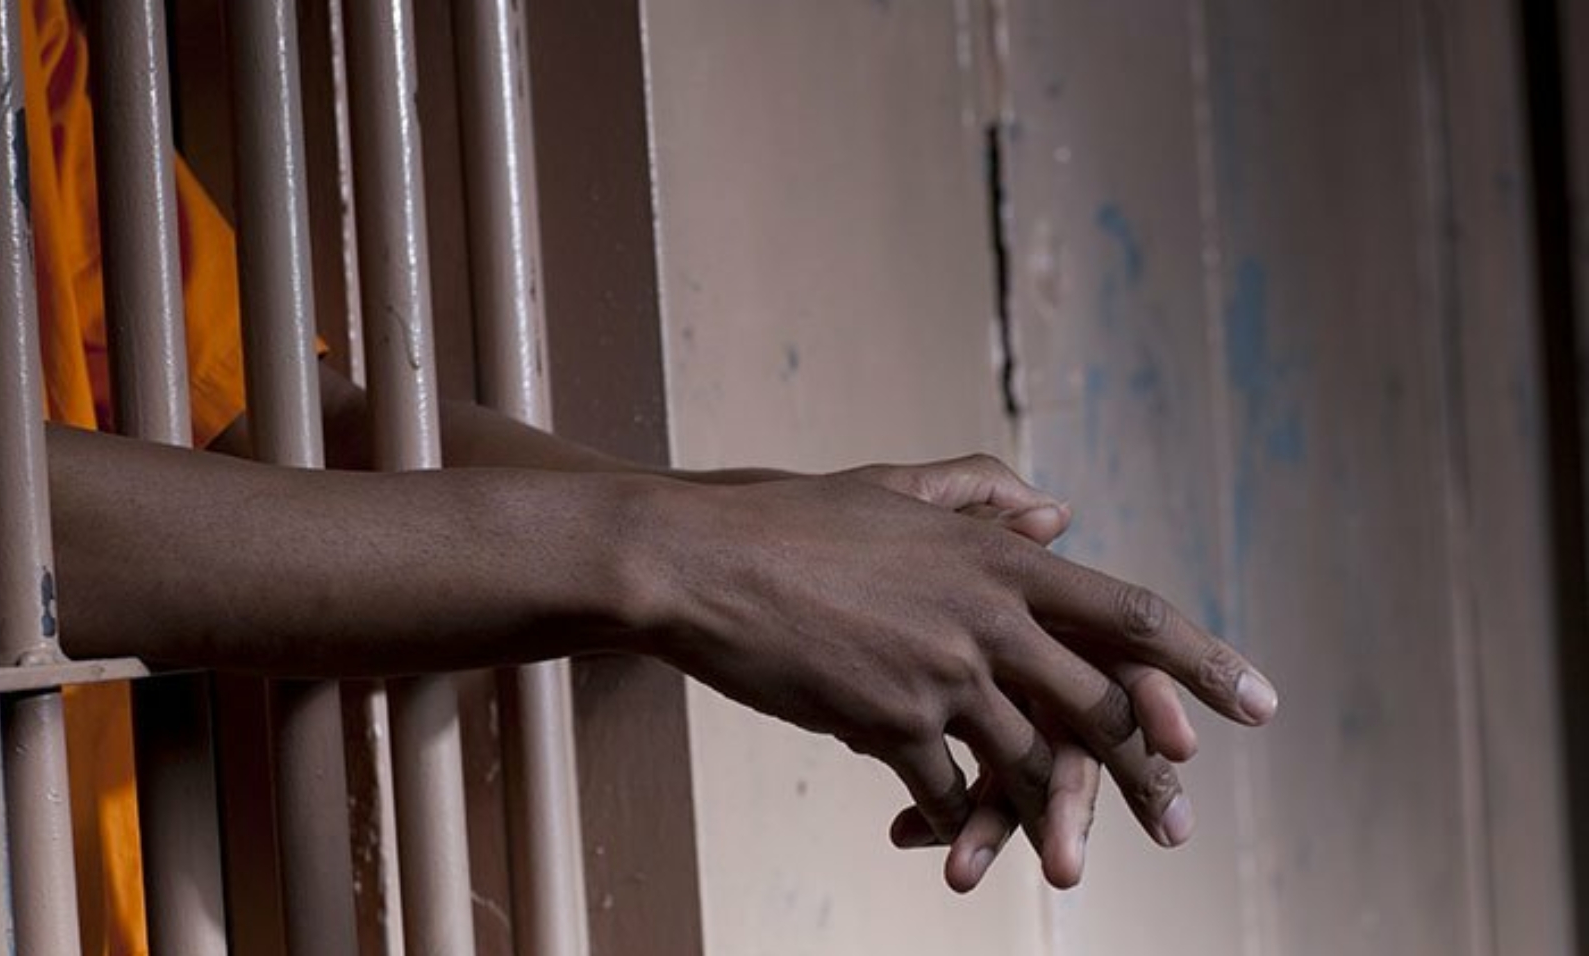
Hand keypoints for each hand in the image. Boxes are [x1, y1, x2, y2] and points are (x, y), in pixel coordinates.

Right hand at [642, 456, 1276, 880]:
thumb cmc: (792, 520)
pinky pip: (947, 791)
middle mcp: (987, 613)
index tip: (1259, 705)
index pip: (1132, 613)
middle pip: (1102, 703)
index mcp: (998, 555)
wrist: (699, 561)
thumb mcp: (894, 487)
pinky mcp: (886, 719)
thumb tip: (1056, 511)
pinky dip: (954, 821)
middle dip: (1148, 769)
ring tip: (1068, 862)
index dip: (1203, 663)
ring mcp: (941, 670)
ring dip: (1050, 817)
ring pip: (1030, 761)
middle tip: (1180, 819)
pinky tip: (945, 837)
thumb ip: (980, 490)